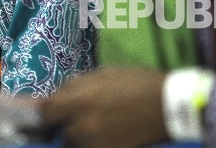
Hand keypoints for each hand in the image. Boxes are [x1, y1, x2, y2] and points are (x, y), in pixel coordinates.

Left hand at [40, 67, 167, 147]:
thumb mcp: (103, 75)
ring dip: (79, 136)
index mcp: (78, 100)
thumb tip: (56, 96)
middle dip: (65, 124)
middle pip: (60, 131)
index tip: (50, 111)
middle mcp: (82, 125)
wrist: (169, 105)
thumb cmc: (136, 83)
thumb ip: (76, 87)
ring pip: (74, 144)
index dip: (46, 112)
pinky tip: (108, 133)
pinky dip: (93, 144)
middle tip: (78, 116)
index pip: (45, 113)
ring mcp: (95, 143)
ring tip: (97, 125)